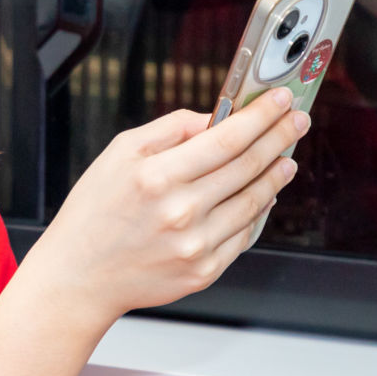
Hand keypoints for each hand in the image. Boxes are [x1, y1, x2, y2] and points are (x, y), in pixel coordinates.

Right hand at [32, 89, 305, 327]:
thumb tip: (213, 119)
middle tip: (295, 121)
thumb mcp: (120, 153)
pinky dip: (259, 211)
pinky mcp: (205, 271)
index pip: (226, 139)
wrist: (81, 274)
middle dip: (278, 137)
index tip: (279, 101)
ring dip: (276, 174)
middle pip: (248, 166)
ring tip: (285, 157)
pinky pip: (244, 234)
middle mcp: (180, 211)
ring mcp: (196, 245)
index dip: (260, 117)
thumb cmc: (95, 213)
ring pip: (254, 201)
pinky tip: (263, 195)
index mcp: (157, 176)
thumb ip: (170, 130)